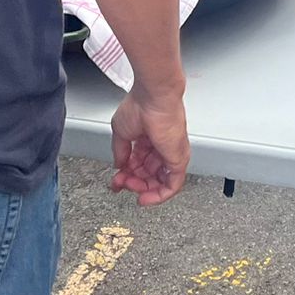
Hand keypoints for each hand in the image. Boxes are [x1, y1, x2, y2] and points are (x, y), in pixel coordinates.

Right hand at [110, 86, 189, 205]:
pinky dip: (158, 196)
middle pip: (148, 175)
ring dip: (142, 189)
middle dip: (132, 182)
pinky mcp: (178, 160)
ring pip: (159, 182)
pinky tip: (145, 197)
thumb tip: (119, 166)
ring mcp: (171, 154)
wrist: (154, 97)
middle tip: (121, 183)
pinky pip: (172, 185)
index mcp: (149, 139)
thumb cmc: (141, 105)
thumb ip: (120, 151)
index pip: (139, 164)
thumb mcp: (121, 131)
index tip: (116, 180)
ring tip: (130, 186)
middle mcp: (162, 147)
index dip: (125, 174)